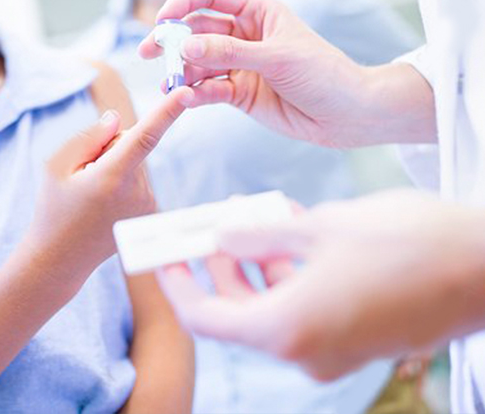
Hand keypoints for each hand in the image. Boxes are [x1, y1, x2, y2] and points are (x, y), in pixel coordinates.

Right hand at [27, 86, 193, 287]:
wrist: (59, 259)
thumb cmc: (53, 209)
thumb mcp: (56, 166)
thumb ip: (89, 137)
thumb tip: (119, 119)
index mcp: (112, 178)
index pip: (145, 137)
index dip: (167, 111)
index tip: (186, 92)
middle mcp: (136, 193)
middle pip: (130, 143)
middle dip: (109, 148)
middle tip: (83, 177)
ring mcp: (146, 205)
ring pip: (135, 160)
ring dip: (115, 166)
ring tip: (91, 195)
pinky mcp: (149, 211)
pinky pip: (138, 177)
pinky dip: (122, 181)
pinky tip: (102, 203)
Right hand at [139, 0, 434, 146]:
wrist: (348, 114)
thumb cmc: (324, 74)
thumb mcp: (276, 57)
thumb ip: (230, 51)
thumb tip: (186, 45)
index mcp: (256, 11)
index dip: (183, 2)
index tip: (162, 19)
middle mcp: (243, 34)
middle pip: (196, 29)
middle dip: (172, 40)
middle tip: (149, 53)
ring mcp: (239, 64)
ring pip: (198, 62)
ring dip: (181, 71)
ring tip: (169, 84)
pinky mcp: (238, 92)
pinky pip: (208, 89)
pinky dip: (195, 93)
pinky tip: (186, 99)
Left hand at [156, 189, 484, 380]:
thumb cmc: (405, 243)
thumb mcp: (317, 229)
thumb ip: (257, 236)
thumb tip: (218, 236)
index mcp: (287, 329)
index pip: (205, 318)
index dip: (177, 285)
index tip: (163, 255)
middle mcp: (306, 352)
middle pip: (238, 311)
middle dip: (220, 265)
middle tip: (211, 224)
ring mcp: (334, 351)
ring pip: (272, 306)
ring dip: (257, 263)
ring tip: (257, 216)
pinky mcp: (357, 340)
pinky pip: (304, 309)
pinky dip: (289, 274)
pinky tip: (292, 233)